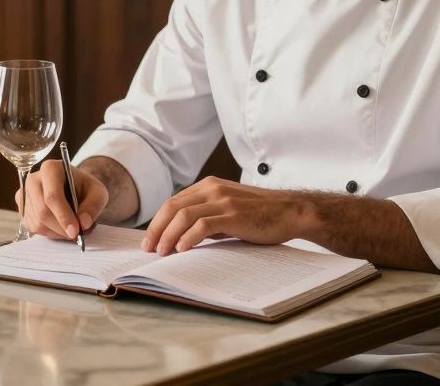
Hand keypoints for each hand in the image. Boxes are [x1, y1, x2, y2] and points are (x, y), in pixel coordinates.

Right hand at [18, 160, 107, 239]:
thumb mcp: (98, 192)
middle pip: (42, 211)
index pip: (52, 196)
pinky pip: (33, 227)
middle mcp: (33, 179)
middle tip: (76, 234)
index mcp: (51, 169)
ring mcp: (24, 194)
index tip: (75, 231)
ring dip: (57, 231)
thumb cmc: (84, 188)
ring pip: (37, 222)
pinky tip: (59, 225)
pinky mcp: (22, 207)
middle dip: (61, 227)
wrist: (73, 187)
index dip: (63, 216)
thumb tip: (83, 223)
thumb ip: (93, 206)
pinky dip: (49, 232)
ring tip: (70, 226)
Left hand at [142, 177, 312, 254]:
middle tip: (149, 248)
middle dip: (157, 229)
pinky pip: (203, 225)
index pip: (173, 202)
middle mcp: (212, 189)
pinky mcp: (233, 214)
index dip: (158, 221)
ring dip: (168, 235)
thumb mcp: (228, 210)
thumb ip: (207, 216)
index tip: (150, 240)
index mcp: (208, 186)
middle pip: (172, 207)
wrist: (290, 211)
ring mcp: (223, 200)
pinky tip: (182, 249)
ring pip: (183, 215)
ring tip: (162, 252)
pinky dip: (188, 237)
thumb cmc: (260, 214)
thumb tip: (181, 236)